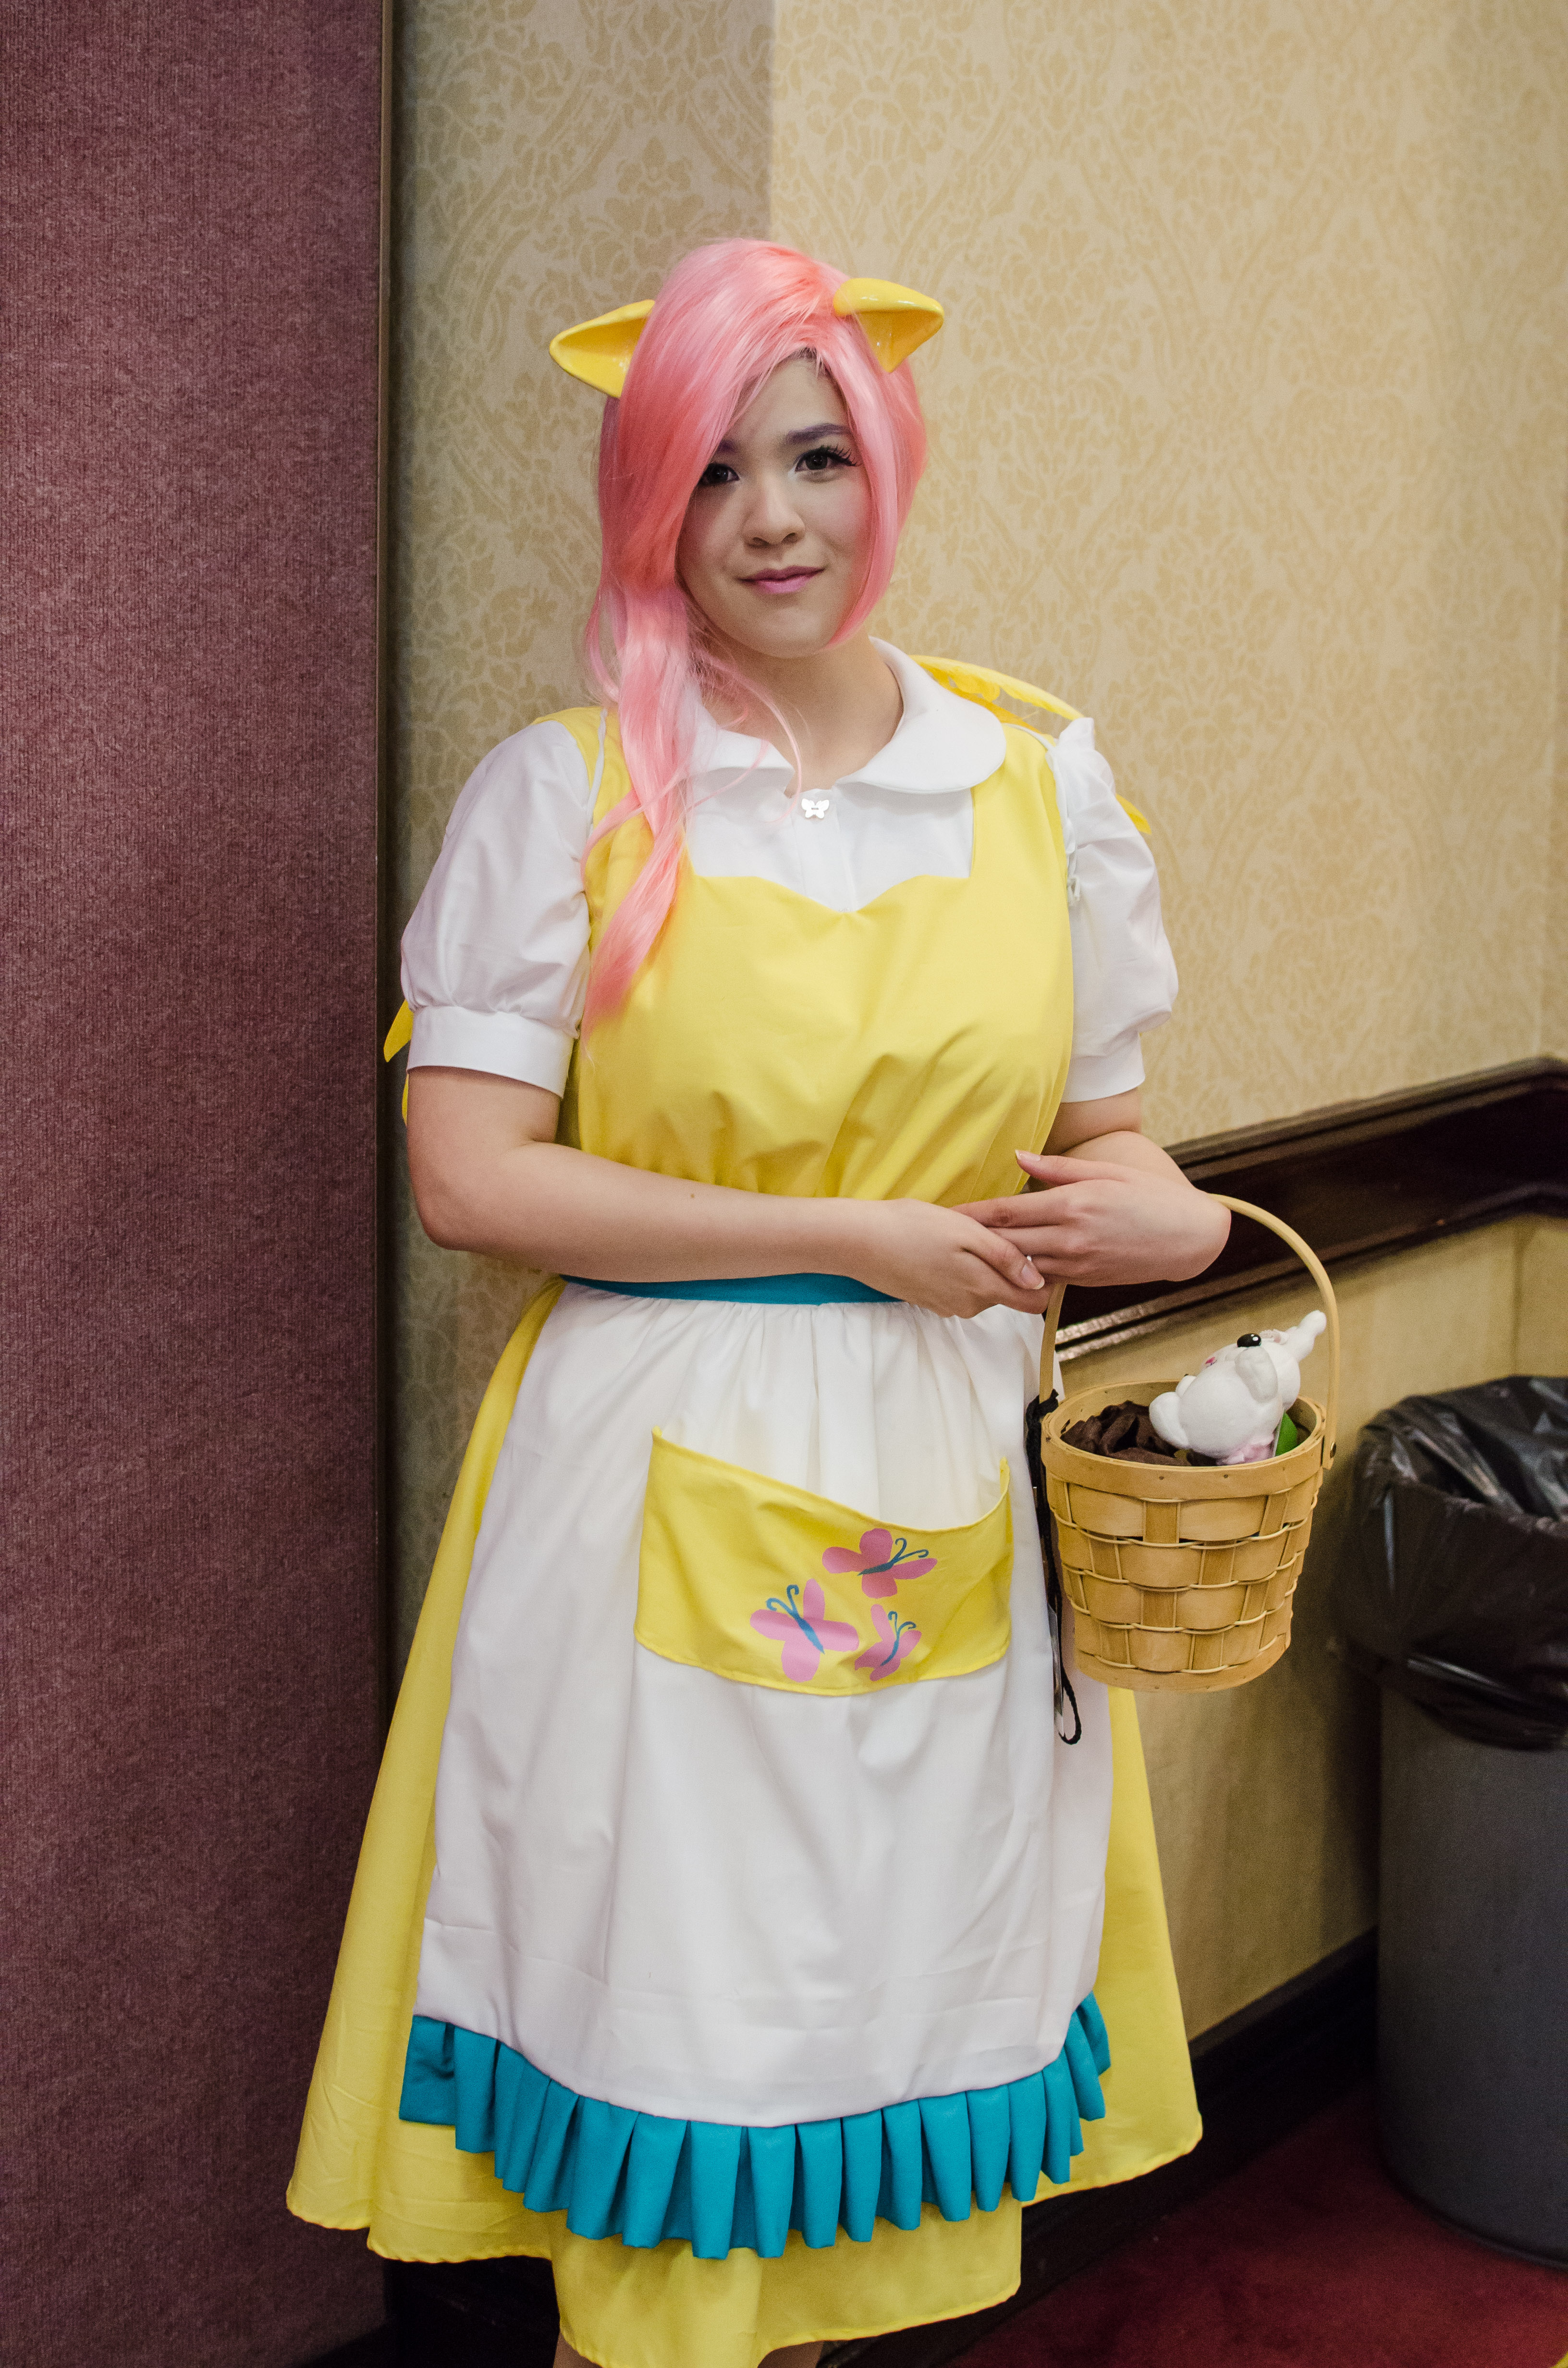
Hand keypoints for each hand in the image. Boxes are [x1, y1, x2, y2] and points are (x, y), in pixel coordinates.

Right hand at [836, 1197, 1054, 1317]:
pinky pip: (960, 1289)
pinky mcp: (931, 1301)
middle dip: (1009, 1269)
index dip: (1044, 1281)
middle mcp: (969, 1305)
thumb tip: (1038, 1282)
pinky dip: (960, 1271)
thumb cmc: (912, 1227)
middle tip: (990, 1234)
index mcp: (982, 1288)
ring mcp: (947, 1306)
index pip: (1034, 1303)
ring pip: (984, 1291)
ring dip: (983, 1268)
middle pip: (1009, 1294)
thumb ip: (1005, 1257)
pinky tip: (943, 1248)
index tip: (1036, 1251)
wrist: (859, 1242)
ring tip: (962, 1237)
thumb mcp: (966, 1231)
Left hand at [955, 1154, 1229, 1287]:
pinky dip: (1023, 1273)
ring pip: (1021, 1265)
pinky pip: (1043, 1279)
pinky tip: (1006, 1269)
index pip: (1008, 1211)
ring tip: (965, 1254)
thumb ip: (1057, 1169)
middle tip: (942, 1235)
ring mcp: (1076, 1264)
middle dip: (973, 1238)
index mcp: (1072, 1205)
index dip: (973, 1213)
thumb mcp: (1106, 1172)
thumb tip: (1017, 1157)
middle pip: (1006, 1241)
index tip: (947, 1212)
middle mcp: (1069, 1238)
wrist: (1189, 1238)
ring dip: (994, 1260)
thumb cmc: (1150, 1197)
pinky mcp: (1084, 1281)